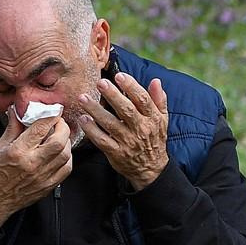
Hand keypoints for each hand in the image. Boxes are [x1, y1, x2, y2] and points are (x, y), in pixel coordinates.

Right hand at [0, 108, 73, 231]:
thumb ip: (13, 127)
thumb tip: (17, 110)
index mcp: (18, 152)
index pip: (40, 128)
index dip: (51, 115)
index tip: (54, 110)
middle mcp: (33, 163)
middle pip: (59, 141)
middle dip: (63, 127)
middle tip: (58, 122)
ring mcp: (42, 176)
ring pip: (66, 154)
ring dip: (66, 141)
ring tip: (60, 136)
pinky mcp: (48, 186)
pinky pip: (66, 169)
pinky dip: (67, 157)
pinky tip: (61, 152)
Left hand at [77, 73, 168, 190]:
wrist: (151, 169)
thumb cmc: (154, 139)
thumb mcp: (162, 119)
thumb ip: (158, 99)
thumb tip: (155, 81)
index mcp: (152, 119)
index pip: (142, 100)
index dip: (131, 86)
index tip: (119, 76)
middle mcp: (140, 129)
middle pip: (126, 110)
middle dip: (112, 95)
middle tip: (100, 83)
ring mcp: (127, 142)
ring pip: (110, 124)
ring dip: (95, 110)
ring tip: (83, 98)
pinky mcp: (116, 153)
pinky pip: (101, 140)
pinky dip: (91, 130)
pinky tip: (83, 119)